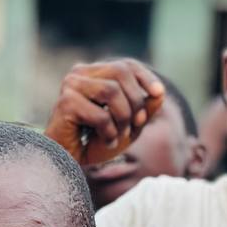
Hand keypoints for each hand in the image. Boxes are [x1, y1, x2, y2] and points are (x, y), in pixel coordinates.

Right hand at [44, 60, 165, 166]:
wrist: (70, 161)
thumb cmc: (97, 142)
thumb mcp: (129, 125)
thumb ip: (145, 109)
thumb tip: (161, 93)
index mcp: (95, 74)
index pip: (125, 65)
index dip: (145, 77)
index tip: (159, 93)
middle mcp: (80, 73)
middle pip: (120, 72)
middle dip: (136, 101)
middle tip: (137, 124)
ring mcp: (71, 85)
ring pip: (111, 91)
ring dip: (123, 118)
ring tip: (119, 135)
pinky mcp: (66, 102)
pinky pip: (101, 115)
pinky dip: (110, 132)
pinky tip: (107, 141)